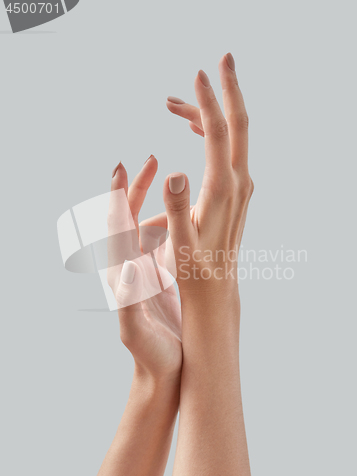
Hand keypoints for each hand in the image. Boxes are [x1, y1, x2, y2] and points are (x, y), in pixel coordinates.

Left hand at [107, 157, 181, 382]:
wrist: (163, 373)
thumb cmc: (151, 355)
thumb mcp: (136, 331)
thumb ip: (127, 302)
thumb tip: (126, 267)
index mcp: (123, 276)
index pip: (117, 229)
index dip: (120, 197)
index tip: (123, 167)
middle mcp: (131, 268)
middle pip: (130, 219)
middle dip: (137, 189)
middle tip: (151, 160)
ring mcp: (146, 271)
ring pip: (149, 227)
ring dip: (158, 202)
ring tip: (176, 183)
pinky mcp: (161, 279)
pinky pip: (164, 244)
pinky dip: (174, 224)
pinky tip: (186, 217)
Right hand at [144, 53, 252, 297]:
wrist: (217, 289)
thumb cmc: (195, 269)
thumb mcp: (180, 244)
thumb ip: (176, 208)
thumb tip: (174, 172)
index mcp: (223, 190)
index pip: (219, 133)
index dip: (208, 101)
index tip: (199, 73)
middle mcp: (238, 183)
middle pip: (237, 125)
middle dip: (228, 90)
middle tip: (219, 60)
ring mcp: (241, 186)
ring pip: (230, 137)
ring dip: (208, 114)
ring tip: (175, 104)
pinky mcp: (237, 191)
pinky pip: (227, 150)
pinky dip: (211, 133)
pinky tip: (194, 128)